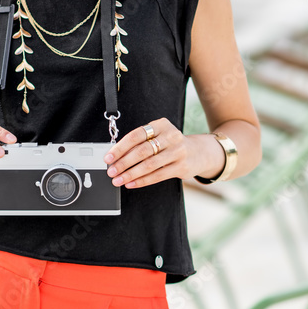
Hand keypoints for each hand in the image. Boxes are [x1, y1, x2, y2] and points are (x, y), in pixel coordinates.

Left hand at [104, 117, 223, 188]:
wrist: (198, 152)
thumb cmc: (171, 145)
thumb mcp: (159, 136)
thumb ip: (141, 143)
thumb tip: (116, 157)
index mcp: (161, 125)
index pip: (136, 135)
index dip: (120, 147)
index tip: (108, 157)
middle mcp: (171, 136)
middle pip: (142, 150)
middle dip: (123, 163)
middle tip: (111, 171)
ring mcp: (178, 151)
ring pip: (149, 165)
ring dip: (131, 174)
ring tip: (118, 180)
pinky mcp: (182, 166)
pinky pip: (158, 175)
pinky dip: (142, 181)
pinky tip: (131, 183)